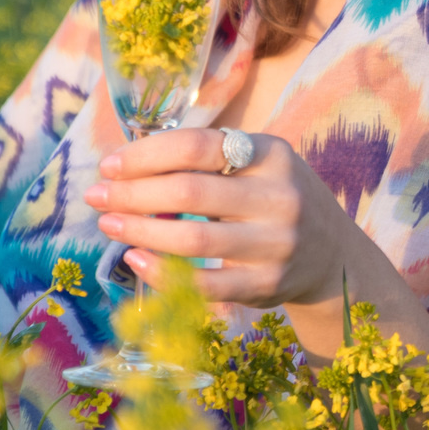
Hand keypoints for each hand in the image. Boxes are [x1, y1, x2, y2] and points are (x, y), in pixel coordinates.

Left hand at [82, 128, 362, 308]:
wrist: (331, 254)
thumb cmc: (274, 201)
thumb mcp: (259, 166)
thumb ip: (208, 163)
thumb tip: (127, 168)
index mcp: (273, 155)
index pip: (198, 146)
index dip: (145, 155)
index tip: (109, 165)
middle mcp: (279, 196)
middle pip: (190, 191)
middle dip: (132, 193)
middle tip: (97, 197)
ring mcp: (276, 243)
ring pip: (193, 239)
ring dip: (139, 230)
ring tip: (109, 224)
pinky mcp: (266, 283)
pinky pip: (203, 284)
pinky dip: (161, 272)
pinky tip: (137, 258)